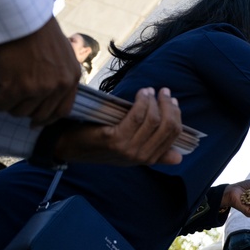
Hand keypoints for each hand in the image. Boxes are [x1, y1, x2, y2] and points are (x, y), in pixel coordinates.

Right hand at [0, 17, 80, 125]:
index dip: (47, 119)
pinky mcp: (18, 86)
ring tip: (4, 94)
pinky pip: (2, 105)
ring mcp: (39, 88)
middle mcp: (58, 86)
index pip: (62, 111)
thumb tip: (50, 94)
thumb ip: (60, 75)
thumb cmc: (40, 33)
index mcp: (72, 78)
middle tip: (14, 104)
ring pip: (19, 111)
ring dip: (9, 105)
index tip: (36, 122)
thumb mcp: (63, 54)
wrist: (25, 19)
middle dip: (24, 111)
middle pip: (39, 114)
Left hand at [53, 87, 183, 164]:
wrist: (71, 147)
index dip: (176, 115)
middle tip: (164, 92)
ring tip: (148, 91)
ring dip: (153, 100)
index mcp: (148, 158)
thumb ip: (155, 153)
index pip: (174, 134)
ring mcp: (127, 148)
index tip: (172, 101)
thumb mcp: (131, 150)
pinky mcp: (115, 139)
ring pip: (153, 119)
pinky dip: (142, 101)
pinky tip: (141, 94)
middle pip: (167, 126)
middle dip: (169, 106)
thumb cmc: (101, 144)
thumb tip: (179, 157)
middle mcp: (140, 156)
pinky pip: (137, 116)